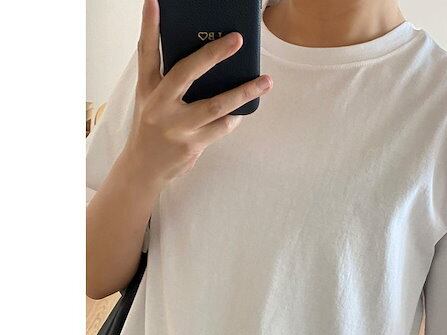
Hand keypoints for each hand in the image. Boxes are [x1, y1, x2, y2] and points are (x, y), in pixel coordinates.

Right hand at [123, 0, 272, 185]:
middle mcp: (159, 105)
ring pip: (216, 105)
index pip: (147, 52)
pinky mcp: (191, 146)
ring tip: (266, 81)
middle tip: (237, 39)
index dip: (149, 26)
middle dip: (213, 54)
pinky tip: (245, 109)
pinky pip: (221, 127)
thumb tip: (201, 55)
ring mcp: (176, 127)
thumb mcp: (150, 99)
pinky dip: (235, 117)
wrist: (144, 169)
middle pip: (187, 73)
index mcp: (148, 88)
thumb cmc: (152, 127)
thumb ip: (167, 77)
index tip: (154, 1)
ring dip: (244, 92)